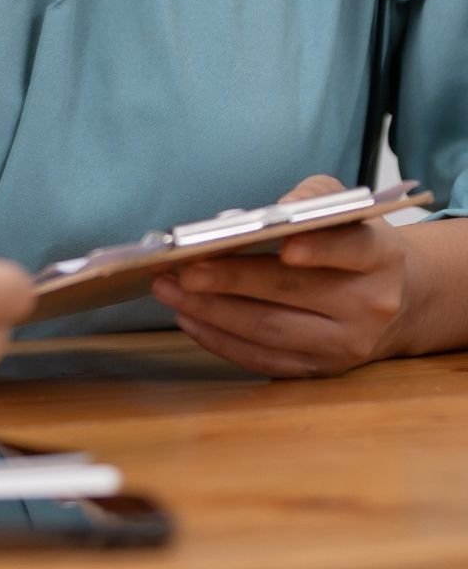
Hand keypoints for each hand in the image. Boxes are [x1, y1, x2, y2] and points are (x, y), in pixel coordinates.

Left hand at [150, 175, 410, 377]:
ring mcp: (345, 346)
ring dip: (213, 312)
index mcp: (380, 256)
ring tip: (170, 291)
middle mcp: (370, 306)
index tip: (285, 245)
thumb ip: (311, 197)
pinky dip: (222, 340)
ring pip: (271, 331)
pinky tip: (189, 318)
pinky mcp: (320, 371)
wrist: (398, 302)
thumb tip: (258, 216)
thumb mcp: (346, 208)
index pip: (352, 249)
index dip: (320, 249)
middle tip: (183, 269)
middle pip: (294, 293)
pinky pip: (264, 359)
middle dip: (232, 280)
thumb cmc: (353, 240)